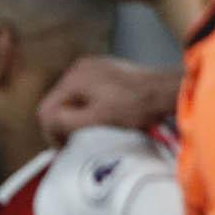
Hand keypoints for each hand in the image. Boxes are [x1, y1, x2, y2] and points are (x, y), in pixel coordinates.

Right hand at [37, 56, 179, 140]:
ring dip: (76, 114)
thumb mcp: (95, 120)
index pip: (47, 108)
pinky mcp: (107, 69)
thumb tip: (47, 122)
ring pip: (72, 96)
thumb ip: (64, 121)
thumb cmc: (135, 107)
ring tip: (89, 130)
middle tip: (74, 142)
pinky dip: (88, 104)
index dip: (51, 132)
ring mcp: (94, 66)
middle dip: (63, 122)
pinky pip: (87, 90)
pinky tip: (102, 115)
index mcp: (74, 78)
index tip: (64, 148)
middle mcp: (80, 67)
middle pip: (59, 101)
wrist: (167, 91)